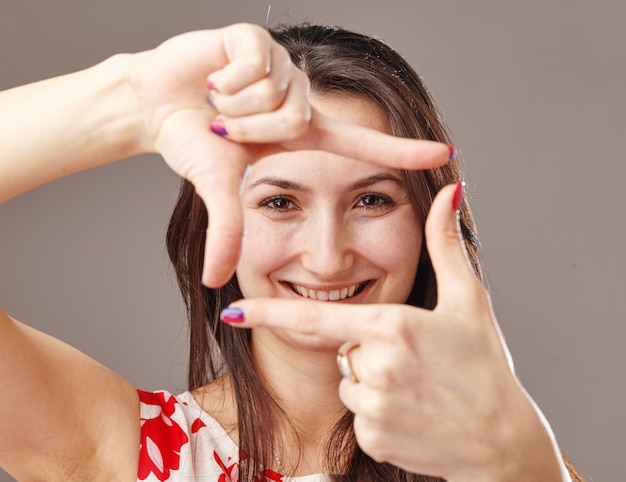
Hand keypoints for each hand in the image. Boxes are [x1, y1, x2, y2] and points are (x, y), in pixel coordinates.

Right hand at [129, 23, 450, 285]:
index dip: (402, 152)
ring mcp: (283, 65)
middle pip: (297, 121)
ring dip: (234, 107)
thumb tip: (213, 282)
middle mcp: (300, 97)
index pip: (362, 145)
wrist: (155, 105)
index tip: (446, 155)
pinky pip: (255, 66)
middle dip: (250, 131)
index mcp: (302, 133)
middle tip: (224, 127)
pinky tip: (213, 79)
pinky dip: (225, 80)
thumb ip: (228, 232)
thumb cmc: (195, 144)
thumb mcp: (220, 190)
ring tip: (217, 102)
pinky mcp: (259, 37)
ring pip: (275, 94)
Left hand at [223, 184, 567, 480]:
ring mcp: (372, 406)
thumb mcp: (468, 300)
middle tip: (414, 359)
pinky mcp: (372, 438)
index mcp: (391, 326)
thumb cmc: (486, 367)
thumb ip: (446, 243)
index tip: (231, 311)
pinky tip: (412, 413)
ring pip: (347, 381)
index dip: (268, 315)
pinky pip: (356, 415)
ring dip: (371, 381)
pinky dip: (377, 412)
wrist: (502, 442)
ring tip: (416, 387)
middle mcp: (375, 366)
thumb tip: (451, 191)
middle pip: (341, 347)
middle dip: (365, 347)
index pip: (314, 319)